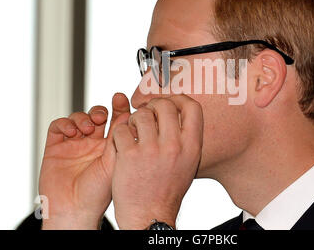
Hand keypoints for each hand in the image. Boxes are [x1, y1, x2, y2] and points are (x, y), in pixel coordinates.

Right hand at [39, 93, 129, 228]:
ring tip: (88, 129)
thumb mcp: (115, 163)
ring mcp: (74, 145)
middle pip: (97, 116)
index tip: (120, 98)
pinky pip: (58, 126)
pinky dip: (65, 123)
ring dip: (83, 117)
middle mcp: (93, 144)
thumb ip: (120, 140)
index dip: (118, 107)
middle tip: (102, 116)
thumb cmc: (99, 193)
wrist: (74, 211)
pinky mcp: (55, 148)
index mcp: (110, 146)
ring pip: (78, 118)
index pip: (116, 120)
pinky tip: (72, 131)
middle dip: (99, 111)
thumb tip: (130, 116)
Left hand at [112, 94, 202, 229]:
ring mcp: (151, 150)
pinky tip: (124, 143)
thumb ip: (186, 137)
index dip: (179, 99)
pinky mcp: (129, 155)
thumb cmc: (167, 189)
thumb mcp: (188, 162)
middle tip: (147, 112)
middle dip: (153, 105)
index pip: (192, 107)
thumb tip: (178, 113)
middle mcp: (174, 146)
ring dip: (135, 118)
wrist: (150, 215)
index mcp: (192, 146)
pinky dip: (120, 132)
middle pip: (165, 105)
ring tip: (134, 130)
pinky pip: (122, 129)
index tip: (170, 101)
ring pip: (141, 114)